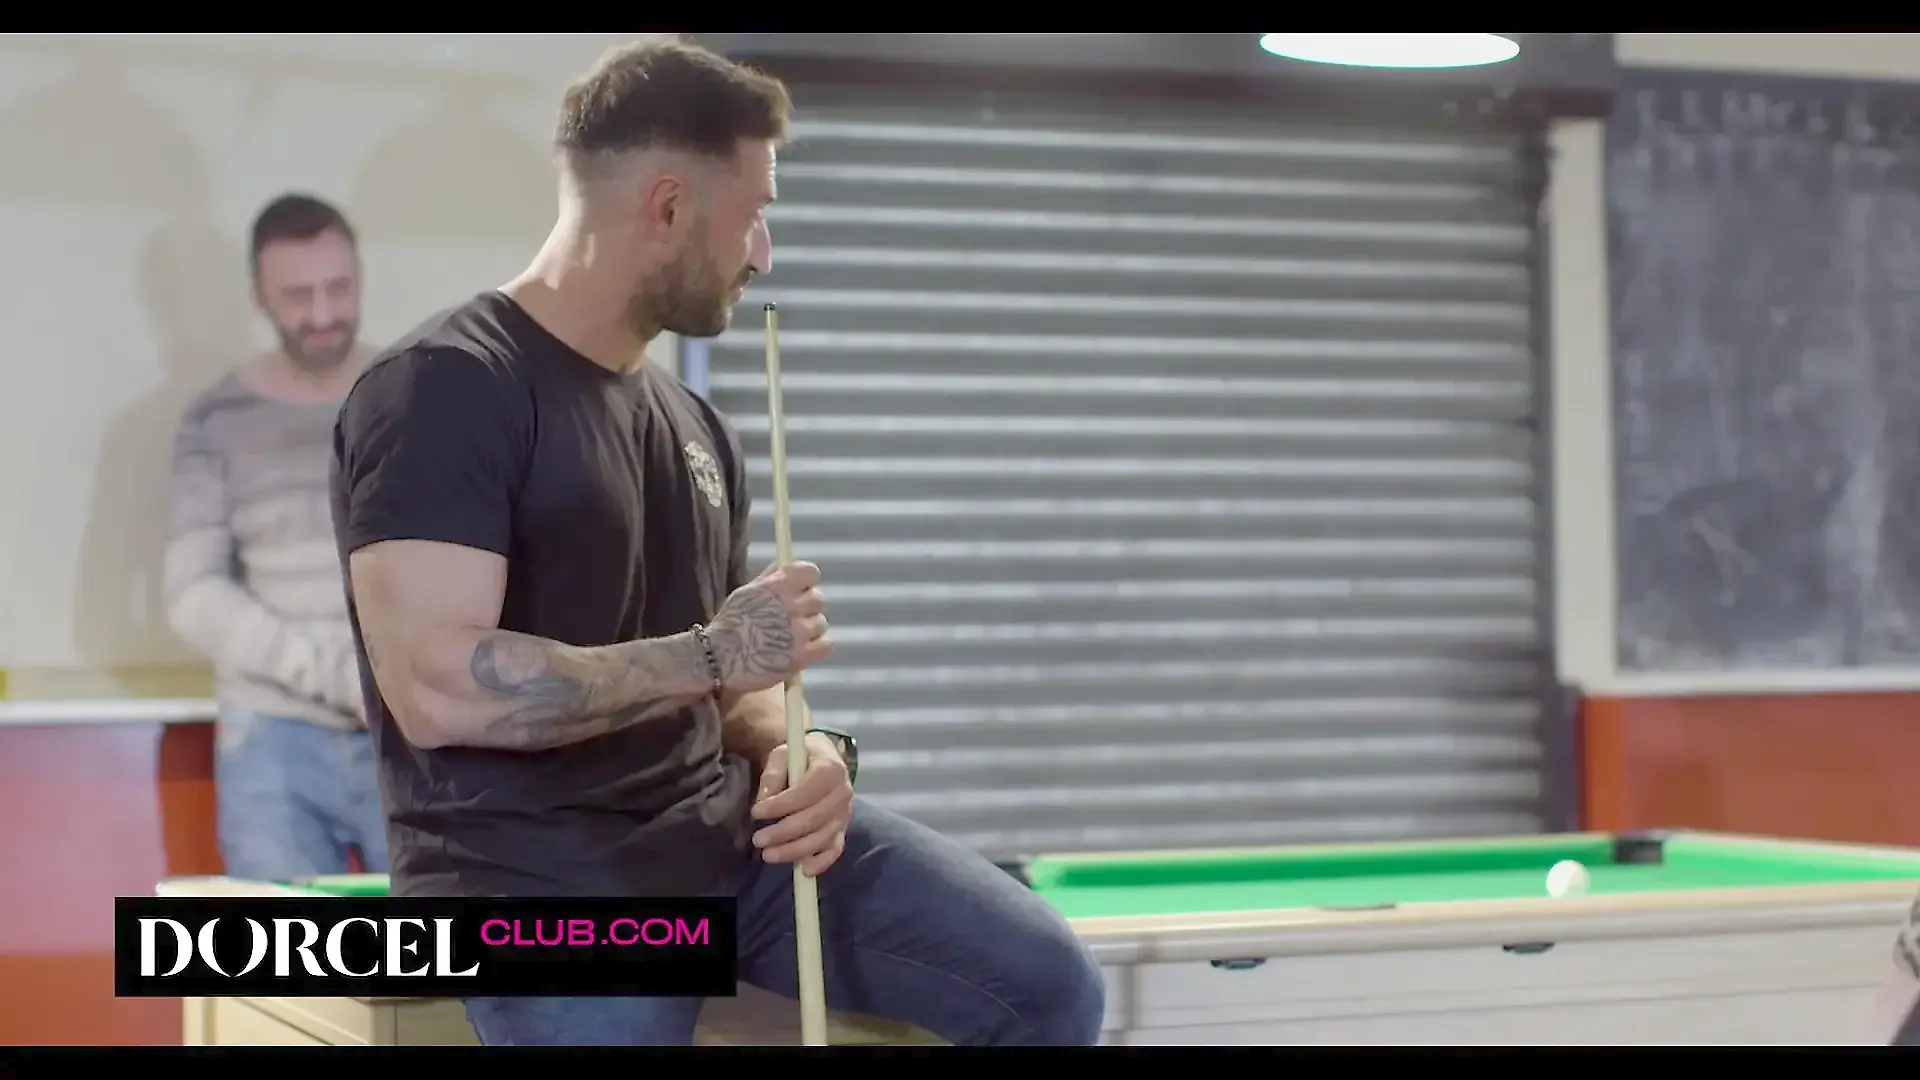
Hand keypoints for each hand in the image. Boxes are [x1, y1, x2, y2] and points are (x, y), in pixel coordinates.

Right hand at [707, 562, 832, 694]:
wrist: (718, 659)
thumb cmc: (730, 625)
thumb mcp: (746, 593)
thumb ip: (769, 578)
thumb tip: (785, 563)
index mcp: (777, 586)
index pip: (810, 572)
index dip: (806, 580)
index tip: (800, 588)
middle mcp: (791, 606)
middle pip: (818, 599)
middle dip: (806, 607)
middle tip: (791, 618)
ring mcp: (799, 631)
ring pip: (821, 623)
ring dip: (809, 629)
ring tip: (790, 638)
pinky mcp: (803, 655)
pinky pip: (825, 645)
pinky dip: (816, 647)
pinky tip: (801, 649)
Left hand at [749, 731, 852, 876]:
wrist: (821, 759)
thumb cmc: (799, 757)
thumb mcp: (783, 755)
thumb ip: (773, 775)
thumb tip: (764, 800)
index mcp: (830, 769)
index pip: (805, 793)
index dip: (780, 806)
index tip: (755, 812)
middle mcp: (843, 793)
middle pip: (813, 819)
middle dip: (782, 833)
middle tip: (758, 840)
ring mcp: (844, 814)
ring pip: (821, 838)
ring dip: (794, 851)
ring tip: (768, 855)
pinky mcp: (843, 829)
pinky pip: (835, 849)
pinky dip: (821, 862)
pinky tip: (804, 870)